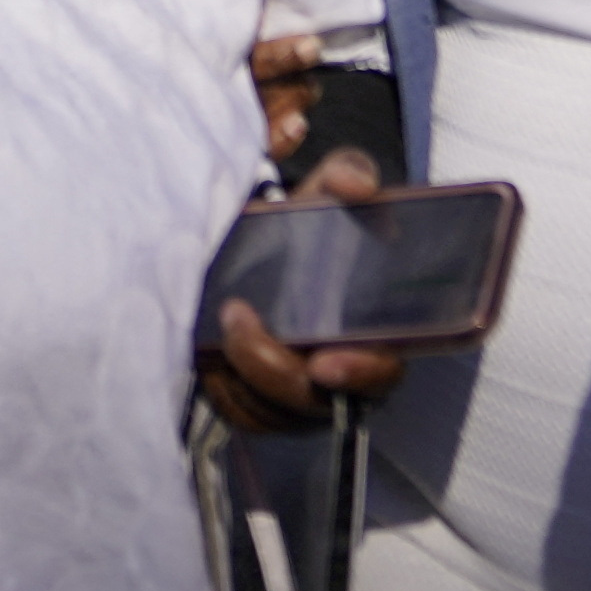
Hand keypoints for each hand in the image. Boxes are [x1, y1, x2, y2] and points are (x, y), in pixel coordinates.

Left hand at [203, 145, 413, 432]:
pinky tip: (208, 356)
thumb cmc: (298, 232)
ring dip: (241, 376)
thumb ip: (345, 176)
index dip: (361, 374)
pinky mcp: (262, 404)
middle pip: (314, 402)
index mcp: (372, 331)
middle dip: (274, 370)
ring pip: (275, 412)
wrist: (252, 254)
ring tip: (215, 327)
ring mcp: (300, 393)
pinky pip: (244, 414)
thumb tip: (348, 176)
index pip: (382, 371)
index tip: (324, 364)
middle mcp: (340, 371)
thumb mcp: (320, 195)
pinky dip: (225, 390)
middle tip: (236, 320)